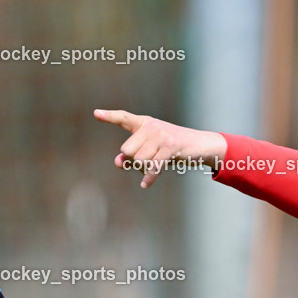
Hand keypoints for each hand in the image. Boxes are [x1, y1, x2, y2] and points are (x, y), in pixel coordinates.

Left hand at [94, 109, 226, 187]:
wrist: (201, 145)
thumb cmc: (174, 149)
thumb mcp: (153, 149)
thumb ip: (134, 154)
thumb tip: (118, 161)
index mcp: (145, 123)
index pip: (124, 117)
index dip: (110, 116)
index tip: (96, 113)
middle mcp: (151, 126)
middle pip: (127, 150)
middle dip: (133, 161)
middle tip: (147, 162)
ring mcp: (160, 135)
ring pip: (139, 160)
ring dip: (144, 169)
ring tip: (155, 166)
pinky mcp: (169, 147)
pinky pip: (152, 166)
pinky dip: (149, 177)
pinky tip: (145, 184)